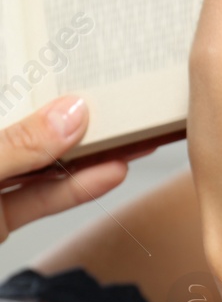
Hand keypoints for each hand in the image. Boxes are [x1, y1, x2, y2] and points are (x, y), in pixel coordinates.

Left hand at [0, 97, 133, 242]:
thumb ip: (18, 145)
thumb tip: (68, 116)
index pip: (13, 97)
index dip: (47, 87)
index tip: (89, 83)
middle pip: (35, 132)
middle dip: (76, 121)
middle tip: (118, 110)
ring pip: (44, 166)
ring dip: (89, 157)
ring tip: (129, 141)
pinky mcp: (1, 219)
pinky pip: (43, 198)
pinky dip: (77, 189)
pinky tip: (110, 174)